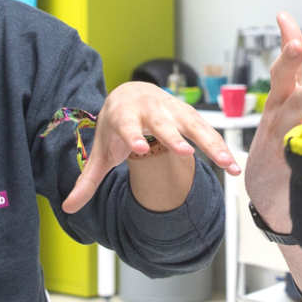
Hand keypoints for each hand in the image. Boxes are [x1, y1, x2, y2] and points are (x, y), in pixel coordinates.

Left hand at [61, 81, 240, 212]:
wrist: (130, 94)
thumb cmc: (114, 126)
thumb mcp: (100, 151)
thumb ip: (87, 181)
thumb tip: (67, 208)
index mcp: (124, 117)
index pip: (128, 127)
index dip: (133, 136)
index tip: (138, 148)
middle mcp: (150, 111)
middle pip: (163, 124)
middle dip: (174, 137)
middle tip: (184, 152)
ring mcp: (173, 111)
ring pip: (193, 127)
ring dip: (211, 145)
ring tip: (227, 164)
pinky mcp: (189, 116)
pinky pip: (208, 132)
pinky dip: (221, 147)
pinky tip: (235, 167)